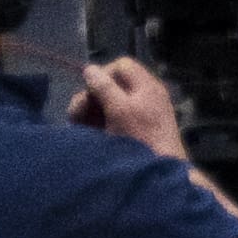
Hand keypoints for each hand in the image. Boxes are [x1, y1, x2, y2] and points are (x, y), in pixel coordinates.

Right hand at [72, 54, 194, 166]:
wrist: (161, 172)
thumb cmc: (141, 138)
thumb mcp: (120, 110)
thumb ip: (105, 88)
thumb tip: (90, 69)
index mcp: (146, 86)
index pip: (121, 66)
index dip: (102, 74)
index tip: (89, 94)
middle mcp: (144, 96)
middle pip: (111, 85)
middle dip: (90, 98)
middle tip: (76, 116)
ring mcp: (140, 113)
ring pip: (108, 104)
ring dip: (89, 113)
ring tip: (77, 127)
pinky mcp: (134, 131)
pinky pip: (111, 120)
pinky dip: (97, 124)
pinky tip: (87, 135)